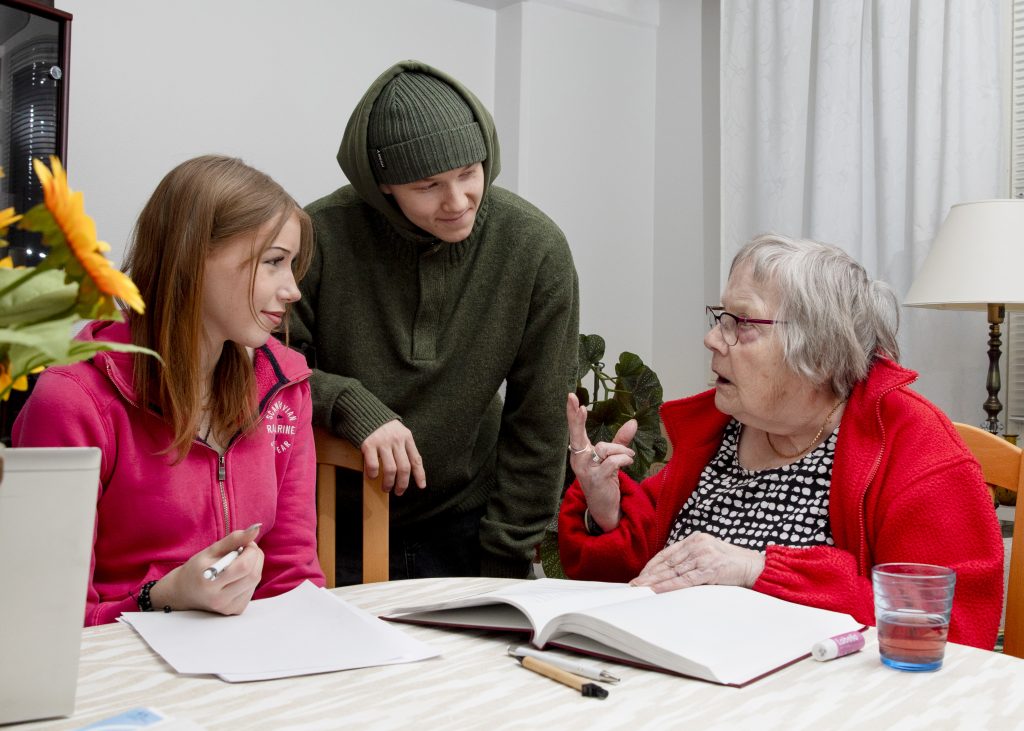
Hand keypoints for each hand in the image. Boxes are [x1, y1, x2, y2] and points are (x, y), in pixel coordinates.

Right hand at [148, 524, 263, 614]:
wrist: (183, 593)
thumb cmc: (196, 569)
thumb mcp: (210, 550)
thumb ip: (234, 539)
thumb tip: (256, 528)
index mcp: (209, 582)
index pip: (244, 566)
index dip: (251, 550)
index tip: (246, 543)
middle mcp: (219, 599)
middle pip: (254, 575)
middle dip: (256, 557)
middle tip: (246, 549)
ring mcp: (228, 607)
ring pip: (256, 581)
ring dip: (254, 566)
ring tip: (240, 561)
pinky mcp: (235, 611)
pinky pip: (252, 590)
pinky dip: (250, 578)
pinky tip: (238, 576)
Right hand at [361, 419, 425, 495]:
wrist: (363, 410)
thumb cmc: (382, 425)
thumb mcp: (398, 431)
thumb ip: (404, 446)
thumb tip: (408, 469)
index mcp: (406, 437)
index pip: (416, 459)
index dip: (420, 474)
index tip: (422, 486)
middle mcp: (396, 440)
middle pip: (404, 468)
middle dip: (402, 484)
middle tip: (399, 492)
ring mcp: (382, 442)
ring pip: (390, 470)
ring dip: (388, 483)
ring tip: (386, 488)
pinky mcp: (368, 444)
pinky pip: (373, 465)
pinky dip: (373, 474)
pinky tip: (372, 476)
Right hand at [566, 392, 636, 531]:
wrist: (604, 507)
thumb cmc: (605, 480)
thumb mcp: (612, 458)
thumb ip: (621, 440)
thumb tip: (633, 422)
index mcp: (580, 452)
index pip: (575, 429)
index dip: (573, 414)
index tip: (572, 397)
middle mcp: (579, 459)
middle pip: (577, 434)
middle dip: (577, 419)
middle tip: (579, 405)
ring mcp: (586, 469)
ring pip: (604, 448)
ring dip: (621, 449)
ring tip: (628, 455)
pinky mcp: (596, 479)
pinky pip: (613, 461)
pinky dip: (624, 459)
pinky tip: (628, 461)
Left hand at [630, 532, 765, 591]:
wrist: (756, 567)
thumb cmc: (733, 564)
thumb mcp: (710, 555)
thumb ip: (692, 559)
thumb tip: (671, 571)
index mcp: (695, 539)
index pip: (668, 553)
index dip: (652, 565)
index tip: (641, 575)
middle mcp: (698, 545)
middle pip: (668, 562)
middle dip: (649, 574)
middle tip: (634, 584)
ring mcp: (704, 556)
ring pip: (674, 571)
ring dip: (656, 581)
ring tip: (642, 588)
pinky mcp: (711, 570)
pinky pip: (686, 580)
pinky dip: (670, 585)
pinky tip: (658, 590)